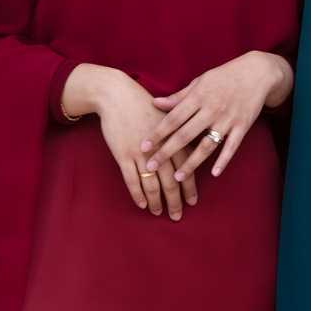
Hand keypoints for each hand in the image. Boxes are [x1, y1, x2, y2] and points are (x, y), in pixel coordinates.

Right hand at [62, 65, 195, 219]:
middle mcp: (160, 148)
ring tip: (160, 212)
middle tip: (177, 215)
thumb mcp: (168, 117)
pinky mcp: (123, 154)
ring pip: (152, 183)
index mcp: (174, 139)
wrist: (117, 95)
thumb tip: (193, 152)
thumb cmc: (144, 105)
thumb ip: (181, 136)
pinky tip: (142, 204)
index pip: (187, 168)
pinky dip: (138, 194)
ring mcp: (141, 152)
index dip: (190, 187)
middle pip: (171, 180)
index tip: (193, 201)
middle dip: (175, 200)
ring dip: (157, 201)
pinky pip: (132, 179)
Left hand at [140, 51, 292, 180]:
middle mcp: (211, 109)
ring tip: (178, 177)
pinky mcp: (243, 126)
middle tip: (151, 166)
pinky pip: (232, 147)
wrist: (257, 73)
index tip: (143, 147)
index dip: (157, 133)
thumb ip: (179, 97)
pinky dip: (223, 161)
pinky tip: (214, 173)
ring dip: (191, 163)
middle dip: (166, 152)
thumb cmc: (224, 76)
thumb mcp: (200, 82)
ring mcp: (228, 119)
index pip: (173, 119)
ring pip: (207, 145)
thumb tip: (155, 103)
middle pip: (185, 135)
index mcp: (198, 97)